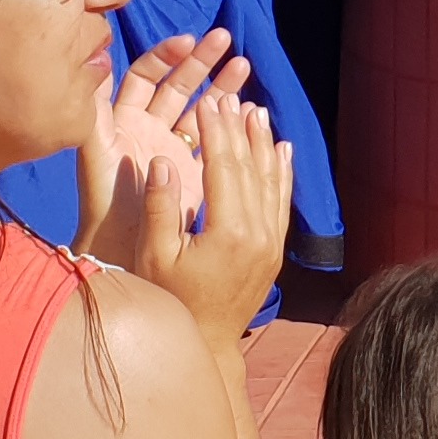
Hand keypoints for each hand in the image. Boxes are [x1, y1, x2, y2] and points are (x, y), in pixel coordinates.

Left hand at [77, 29, 248, 270]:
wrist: (120, 249)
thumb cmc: (104, 200)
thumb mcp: (95, 150)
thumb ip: (97, 109)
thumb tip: (95, 62)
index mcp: (123, 120)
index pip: (145, 76)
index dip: (165, 56)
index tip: (188, 42)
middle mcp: (147, 129)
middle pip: (177, 86)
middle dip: (201, 61)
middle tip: (226, 39)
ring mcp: (172, 149)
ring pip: (199, 109)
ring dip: (220, 85)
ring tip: (244, 66)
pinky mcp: (191, 172)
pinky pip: (214, 140)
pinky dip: (230, 123)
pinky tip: (248, 109)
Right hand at [134, 89, 294, 339]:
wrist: (208, 343)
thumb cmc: (171, 300)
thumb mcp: (155, 256)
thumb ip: (160, 207)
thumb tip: (165, 159)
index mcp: (229, 232)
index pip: (223, 168)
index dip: (215, 132)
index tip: (208, 101)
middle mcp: (258, 234)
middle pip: (249, 169)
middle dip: (237, 130)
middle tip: (228, 95)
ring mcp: (272, 242)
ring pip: (270, 181)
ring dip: (263, 143)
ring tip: (256, 110)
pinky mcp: (276, 249)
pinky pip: (282, 202)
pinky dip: (282, 172)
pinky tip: (282, 149)